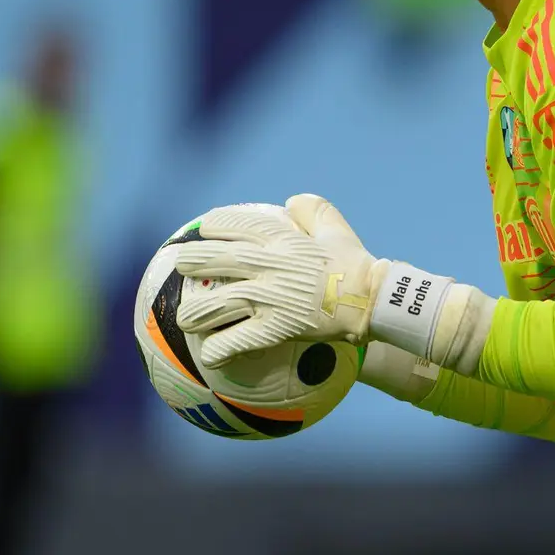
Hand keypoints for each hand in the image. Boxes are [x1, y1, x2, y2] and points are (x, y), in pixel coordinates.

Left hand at [172, 197, 387, 366]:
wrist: (372, 299)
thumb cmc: (356, 263)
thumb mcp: (335, 226)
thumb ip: (312, 209)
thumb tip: (291, 202)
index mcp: (282, 238)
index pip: (237, 224)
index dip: (215, 226)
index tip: (203, 228)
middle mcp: (269, 265)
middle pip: (216, 260)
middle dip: (192, 261)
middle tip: (181, 265)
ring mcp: (270, 297)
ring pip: (218, 303)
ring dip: (196, 311)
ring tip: (185, 318)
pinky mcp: (276, 328)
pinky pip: (237, 339)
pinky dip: (219, 347)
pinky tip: (210, 353)